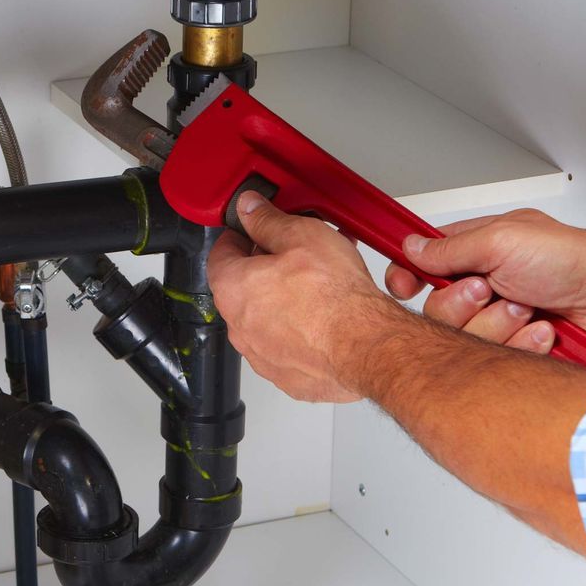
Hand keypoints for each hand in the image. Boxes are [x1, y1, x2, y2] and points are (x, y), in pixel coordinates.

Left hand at [206, 192, 402, 402]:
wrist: (365, 346)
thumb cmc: (334, 297)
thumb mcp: (301, 236)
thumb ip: (268, 220)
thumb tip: (249, 209)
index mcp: (233, 289)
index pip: (220, 254)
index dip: (240, 236)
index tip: (255, 229)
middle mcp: (240, 327)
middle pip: (244, 287)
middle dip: (268, 267)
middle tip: (296, 253)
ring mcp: (262, 355)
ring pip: (266, 319)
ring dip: (284, 300)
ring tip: (319, 283)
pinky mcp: (287, 376)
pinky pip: (287, 346)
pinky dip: (300, 331)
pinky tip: (324, 317)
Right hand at [385, 209, 585, 355]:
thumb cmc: (573, 261)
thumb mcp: (503, 240)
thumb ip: (450, 248)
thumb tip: (412, 248)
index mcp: (480, 249)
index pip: (425, 262)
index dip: (410, 276)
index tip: (406, 286)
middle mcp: (488, 284)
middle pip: (438, 308)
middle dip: (464, 304)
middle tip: (492, 291)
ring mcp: (502, 318)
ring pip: (465, 338)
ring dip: (498, 324)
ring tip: (528, 310)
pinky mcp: (517, 348)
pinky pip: (495, 358)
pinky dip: (521, 344)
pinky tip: (542, 331)